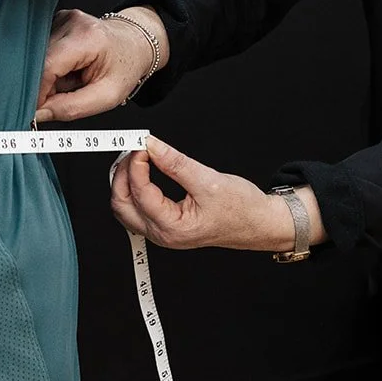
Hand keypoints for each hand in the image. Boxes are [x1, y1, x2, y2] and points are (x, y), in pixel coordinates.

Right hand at [34, 7, 168, 123]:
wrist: (134, 44)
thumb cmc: (125, 68)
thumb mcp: (107, 97)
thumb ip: (71, 108)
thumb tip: (38, 114)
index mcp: (87, 37)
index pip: (47, 67)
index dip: (39, 92)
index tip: (40, 111)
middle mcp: (71, 23)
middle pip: (39, 63)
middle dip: (46, 87)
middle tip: (65, 96)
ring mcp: (62, 20)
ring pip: (38, 60)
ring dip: (50, 78)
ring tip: (73, 80)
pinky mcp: (56, 22)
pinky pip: (42, 54)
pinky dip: (52, 68)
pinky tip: (69, 69)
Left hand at [110, 136, 325, 252]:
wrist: (259, 223)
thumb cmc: (242, 209)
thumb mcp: (208, 180)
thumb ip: (175, 163)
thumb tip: (152, 146)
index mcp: (173, 228)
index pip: (140, 194)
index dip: (136, 165)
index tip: (141, 145)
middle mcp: (163, 235)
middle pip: (122, 205)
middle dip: (122, 175)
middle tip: (133, 151)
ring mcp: (162, 233)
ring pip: (125, 209)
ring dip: (125, 183)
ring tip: (136, 160)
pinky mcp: (165, 226)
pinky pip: (136, 210)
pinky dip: (133, 190)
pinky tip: (141, 174)